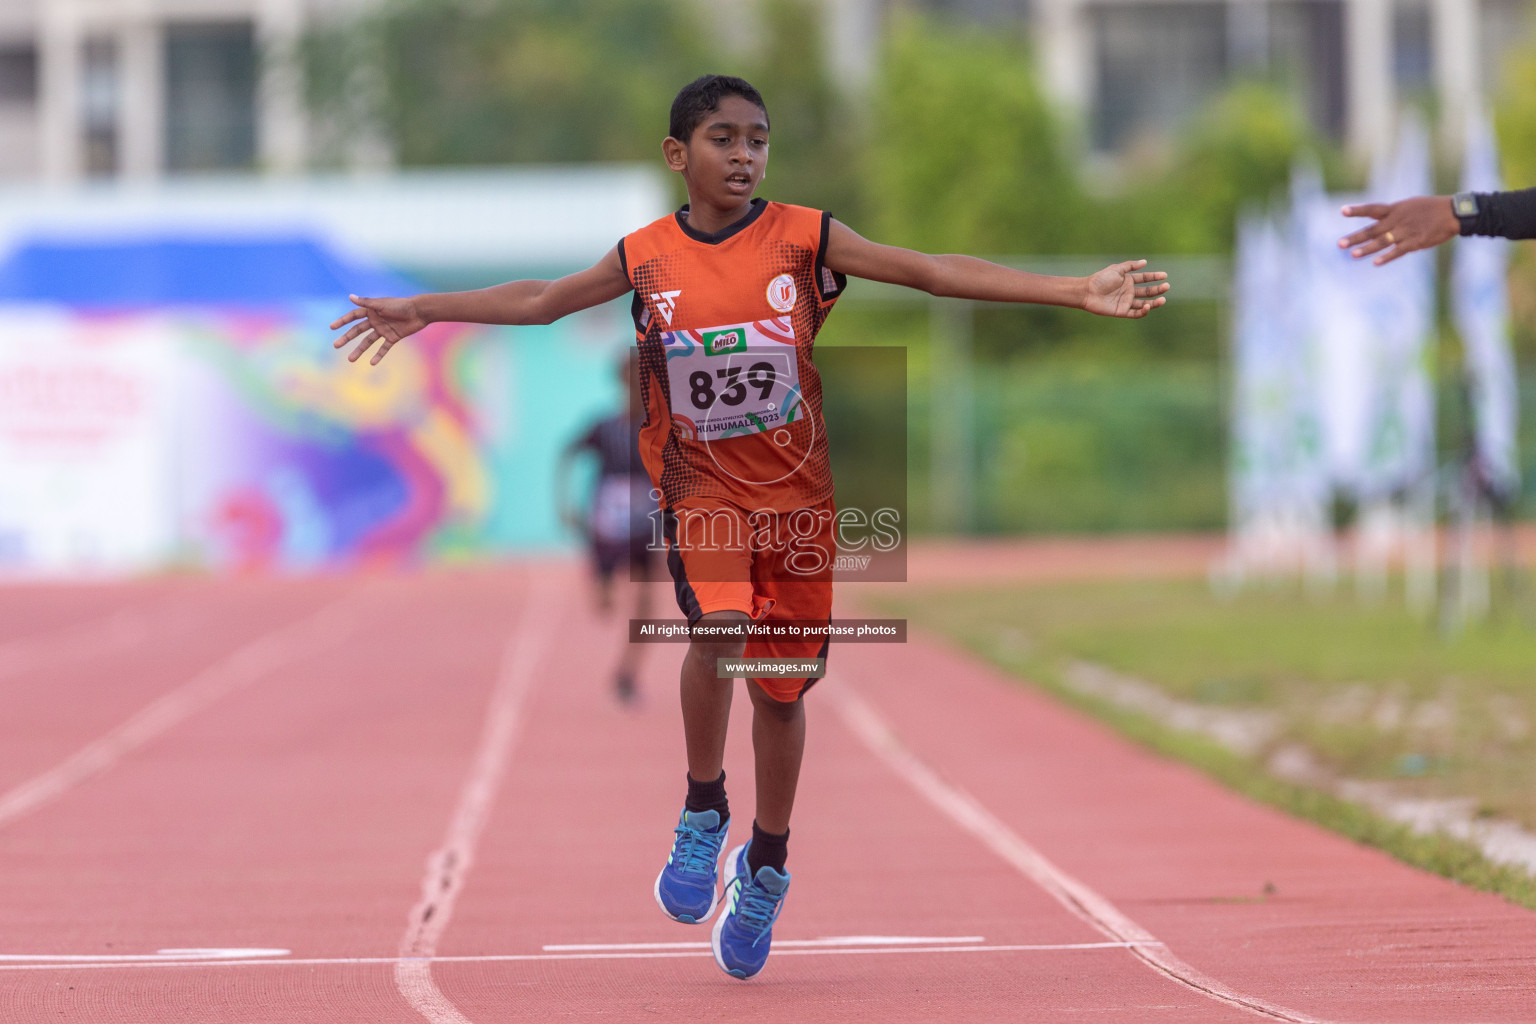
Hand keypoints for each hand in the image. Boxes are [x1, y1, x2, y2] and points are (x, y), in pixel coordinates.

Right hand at [330, 294, 428, 363]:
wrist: (419, 312)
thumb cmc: (400, 305)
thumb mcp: (381, 304)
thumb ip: (366, 302)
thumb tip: (350, 296)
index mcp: (371, 311)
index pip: (353, 316)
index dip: (342, 321)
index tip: (332, 327)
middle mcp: (375, 320)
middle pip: (357, 331)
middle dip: (346, 338)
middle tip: (335, 345)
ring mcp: (383, 330)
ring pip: (368, 341)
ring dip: (359, 350)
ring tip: (350, 359)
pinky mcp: (393, 337)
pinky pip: (384, 348)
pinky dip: (378, 355)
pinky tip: (372, 363)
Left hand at [1082, 260, 1168, 317]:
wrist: (1088, 291)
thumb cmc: (1100, 279)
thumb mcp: (1117, 269)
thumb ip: (1130, 266)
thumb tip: (1144, 262)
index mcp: (1128, 280)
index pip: (1145, 278)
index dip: (1155, 277)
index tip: (1164, 275)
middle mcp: (1129, 291)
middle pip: (1147, 291)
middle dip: (1157, 290)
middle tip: (1167, 287)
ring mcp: (1126, 302)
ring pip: (1144, 304)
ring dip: (1154, 303)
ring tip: (1163, 300)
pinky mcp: (1122, 311)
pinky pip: (1135, 313)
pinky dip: (1143, 311)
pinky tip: (1148, 306)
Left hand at [1338, 196, 1458, 264]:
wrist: (1454, 213)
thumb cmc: (1430, 209)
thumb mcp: (1409, 206)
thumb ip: (1391, 214)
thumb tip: (1374, 218)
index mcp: (1395, 209)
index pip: (1372, 209)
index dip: (1357, 210)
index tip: (1342, 211)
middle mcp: (1397, 220)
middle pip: (1372, 229)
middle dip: (1356, 237)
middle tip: (1340, 244)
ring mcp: (1406, 231)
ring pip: (1383, 241)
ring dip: (1367, 249)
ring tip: (1353, 255)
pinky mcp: (1416, 242)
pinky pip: (1399, 251)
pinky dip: (1387, 256)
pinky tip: (1376, 262)